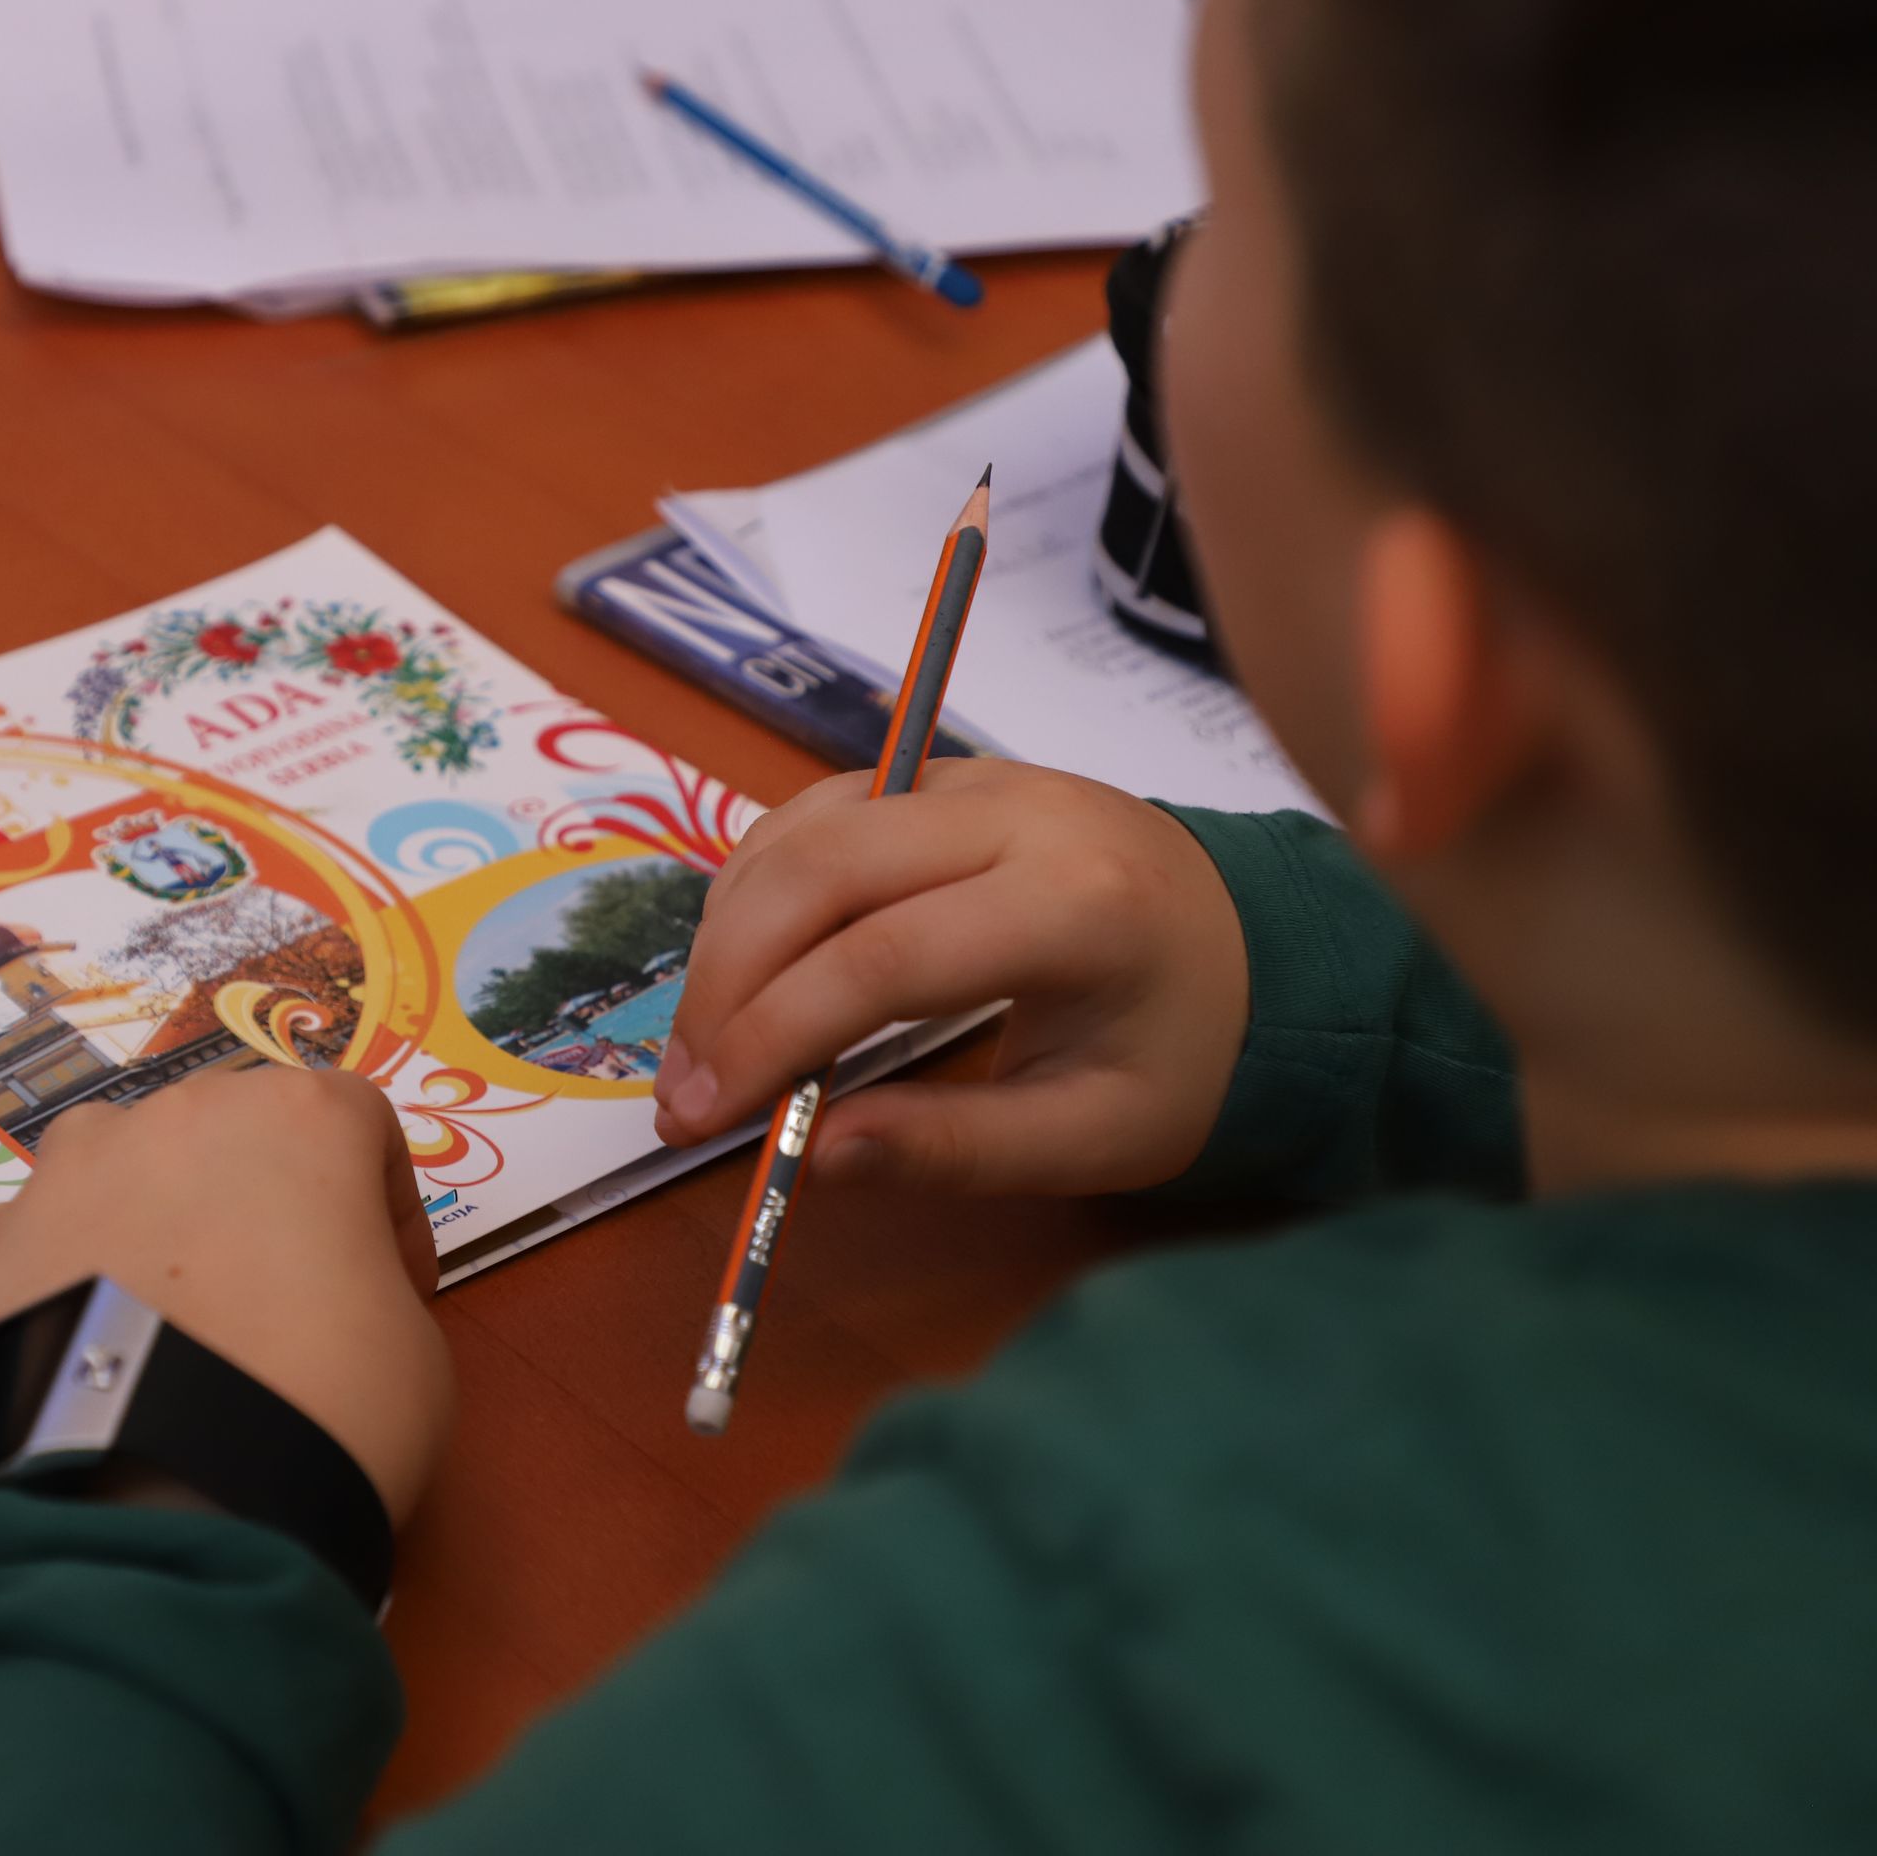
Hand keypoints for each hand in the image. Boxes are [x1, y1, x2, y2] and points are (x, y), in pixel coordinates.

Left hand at [0, 1065, 452, 1525]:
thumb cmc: (328, 1412)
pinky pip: (42, 1242)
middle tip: (280, 1304)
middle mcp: (176, 1114)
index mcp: (301, 1118)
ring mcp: (68, 1171)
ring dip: (154, 1220)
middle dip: (261, 1204)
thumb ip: (379, 1285)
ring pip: (123, 1168)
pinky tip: (92, 1355)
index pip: (360, 1124)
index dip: (382, 1208)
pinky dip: (68, 1280)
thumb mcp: (418, 1352)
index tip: (387, 1282)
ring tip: (169, 1322)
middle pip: (233, 1135)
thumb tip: (330, 1300)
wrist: (170, 1511)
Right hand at [651, 759, 1250, 1196]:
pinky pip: (813, 816)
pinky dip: (756, 890)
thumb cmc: (1178, 1049)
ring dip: (725, 936)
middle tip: (683, 1090)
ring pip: (801, 833)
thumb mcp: (1096, 1134)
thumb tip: (816, 1157)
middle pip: (819, 874)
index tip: (704, 1118)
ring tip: (703, 1045)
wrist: (1249, 942)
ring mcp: (970, 779)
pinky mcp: (936, 777)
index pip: (882, 958)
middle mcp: (1015, 814)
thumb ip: (957, 1147)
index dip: (773, 1036)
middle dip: (724, 985)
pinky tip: (742, 969)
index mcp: (1076, 905)